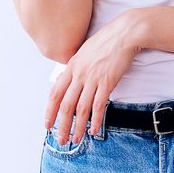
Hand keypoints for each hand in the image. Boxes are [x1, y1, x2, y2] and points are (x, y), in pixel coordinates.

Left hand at [44, 9, 147, 144]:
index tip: (48, 124)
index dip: (50, 111)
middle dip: (62, 126)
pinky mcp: (107, 82)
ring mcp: (93, 78)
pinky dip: (96, 120)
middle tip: (61, 140)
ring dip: (77, 127)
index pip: (55, 93)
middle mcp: (79, 74)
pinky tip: (94, 130)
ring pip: (81, 109)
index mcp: (72, 66)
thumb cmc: (107, 40)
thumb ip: (77, 66)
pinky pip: (99, 105)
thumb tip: (70, 79)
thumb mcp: (85, 51)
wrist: (125, 32)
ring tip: (76, 140)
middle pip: (65, 105)